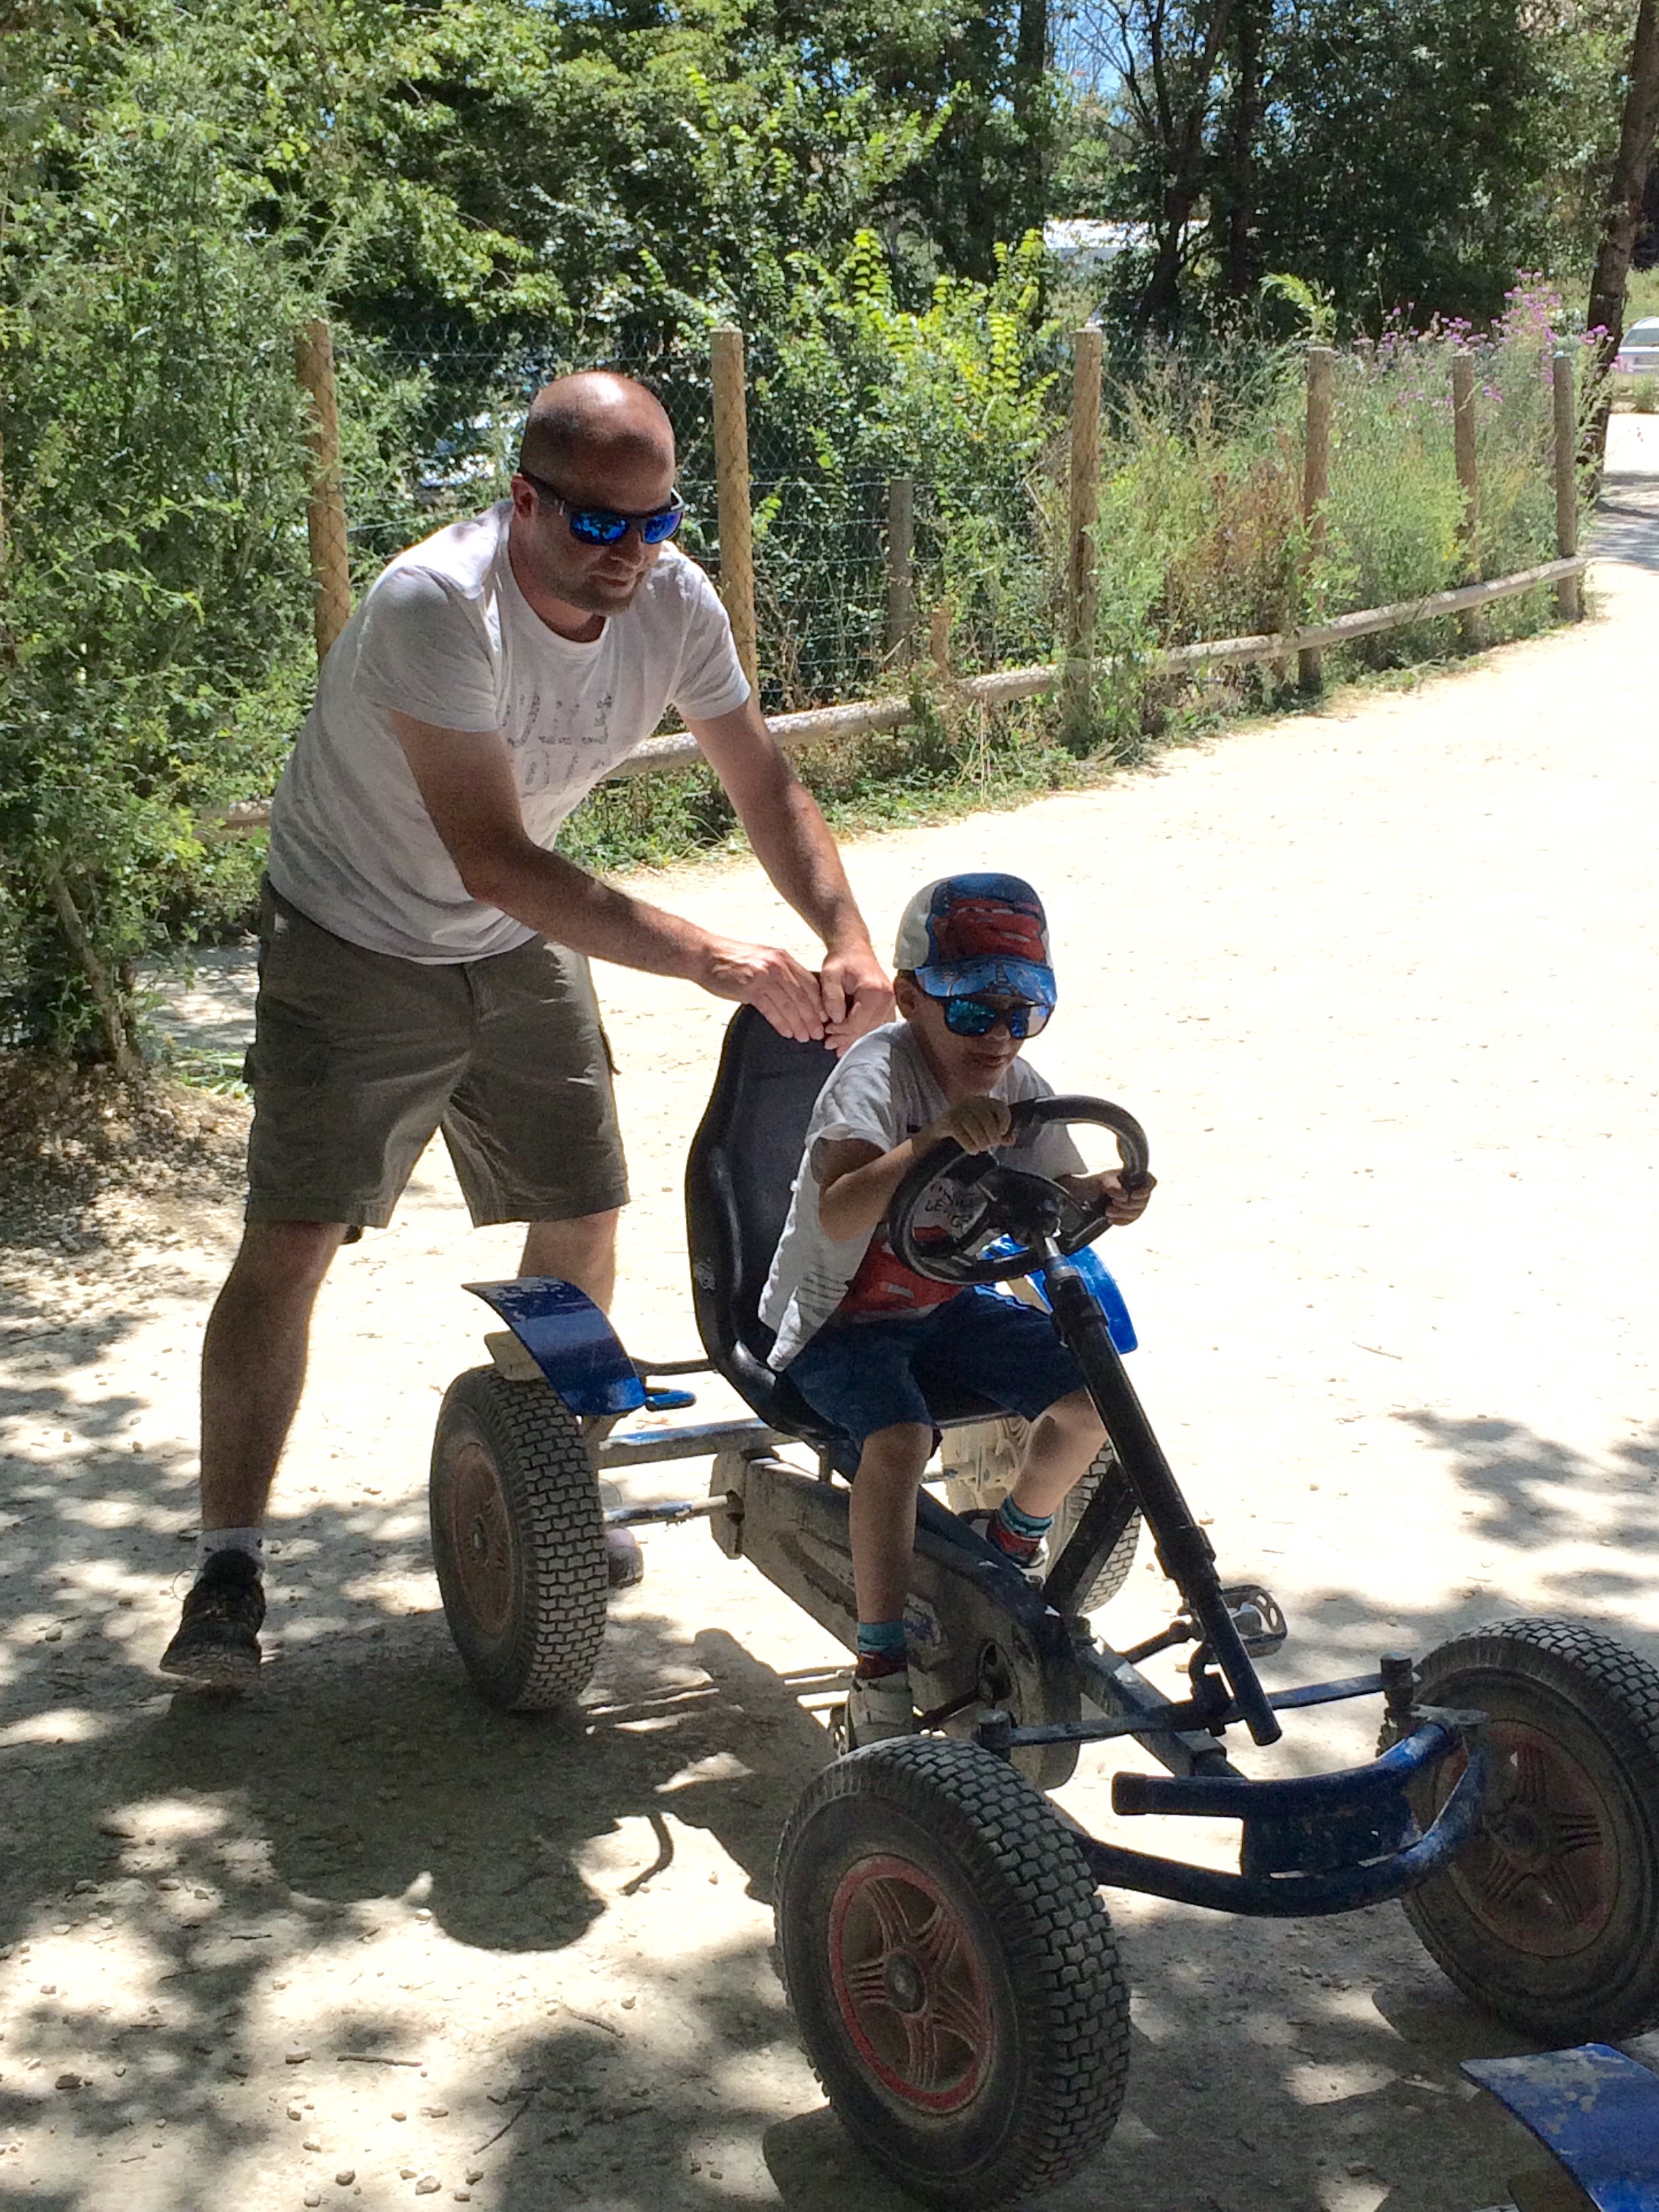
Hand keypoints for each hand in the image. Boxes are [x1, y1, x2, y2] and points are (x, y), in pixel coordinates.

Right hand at [700, 936, 828, 1041]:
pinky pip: (771, 1009)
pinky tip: (787, 1032)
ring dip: (798, 1024)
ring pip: (789, 1005)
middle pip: (802, 996)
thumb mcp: (764, 959)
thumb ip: (781, 973)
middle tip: (819, 1033)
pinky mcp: (750, 987)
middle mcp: (777, 965)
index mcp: (783, 958)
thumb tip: (797, 994)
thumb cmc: (733, 959)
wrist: (707, 955)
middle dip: (813, 1018)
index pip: (809, 983)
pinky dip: (780, 1023)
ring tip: (804, 1037)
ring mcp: (764, 976)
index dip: (819, 1003)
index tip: (824, 1018)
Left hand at [820, 941, 893, 1053]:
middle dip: (848, 1039)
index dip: (841, 1031)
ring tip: (838, 1046)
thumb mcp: (829, 974)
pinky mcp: (889, 1005)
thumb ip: (831, 996)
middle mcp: (887, 998)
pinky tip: (851, 1039)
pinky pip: (879, 1025)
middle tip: (830, 1045)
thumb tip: (835, 1019)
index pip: (858, 1022)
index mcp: (874, 990)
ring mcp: (891, 1002)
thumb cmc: (841, 960)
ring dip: (856, 1039)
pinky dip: (864, 1033)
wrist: (853, 948)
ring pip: (874, 1030)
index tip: (827, 1032)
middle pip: (868, 1029)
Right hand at [923, 1094, 1012, 1154]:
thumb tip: (1011, 1139)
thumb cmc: (966, 1134)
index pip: (999, 1106)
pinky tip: (972, 1151)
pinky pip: (961, 1132)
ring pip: (974, 1124)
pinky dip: (969, 1144)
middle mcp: (970, 1102)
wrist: (937, 1140)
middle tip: (991, 1145)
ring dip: (981, 1140)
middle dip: (992, 1135)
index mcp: (983, 1102)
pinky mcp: (946, 1121)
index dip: (1004, 1120)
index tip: (1002, 1133)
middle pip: (986, 1117)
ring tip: (982, 1149)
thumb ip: (1000, 1135)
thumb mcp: (985, 1133)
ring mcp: (956, 1111)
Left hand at [1074, 1167, 1156, 1223]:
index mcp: (1136, 1177)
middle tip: (1113, 1202)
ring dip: (1123, 1214)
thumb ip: (1114, 1185)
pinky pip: (1130, 1220)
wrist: (1089, 1194)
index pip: (1150, 1182)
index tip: (1132, 1195)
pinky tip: (1111, 1220)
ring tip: (1108, 1211)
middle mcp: (1139, 1190)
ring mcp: (1136, 1203)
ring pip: (1137, 1212)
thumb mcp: (1103, 1180)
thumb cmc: (1099, 1182)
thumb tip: (1125, 1196)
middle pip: (1143, 1201)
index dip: (1144, 1190)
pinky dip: (1121, 1221)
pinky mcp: (1129, 1214)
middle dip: (1128, 1205)